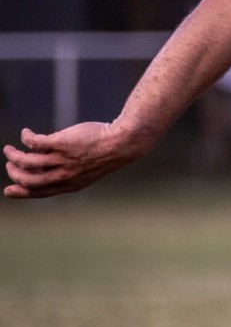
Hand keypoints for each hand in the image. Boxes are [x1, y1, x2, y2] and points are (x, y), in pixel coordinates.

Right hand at [4, 121, 144, 198]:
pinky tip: (26, 133)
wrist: (123, 142)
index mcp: (70, 184)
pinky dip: (25, 138)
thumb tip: (46, 163)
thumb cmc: (107, 153)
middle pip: (28, 179)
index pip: (40, 192)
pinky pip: (34, 142)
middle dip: (14, 173)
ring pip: (27, 161)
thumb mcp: (87, 170)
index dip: (22, 193)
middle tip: (9, 164)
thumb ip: (68, 171)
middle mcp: (64, 175)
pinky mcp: (61, 143)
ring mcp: (62, 159)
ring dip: (13, 155)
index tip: (8, 191)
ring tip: (9, 149)